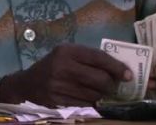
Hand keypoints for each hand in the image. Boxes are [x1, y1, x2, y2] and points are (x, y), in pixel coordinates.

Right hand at [0, 43, 131, 106]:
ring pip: (94, 94)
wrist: (27, 84)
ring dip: (103, 95)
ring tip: (103, 91)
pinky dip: (92, 102)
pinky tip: (91, 97)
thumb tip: (117, 68)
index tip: (128, 75)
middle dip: (112, 84)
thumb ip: (88, 58)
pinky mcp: (59, 100)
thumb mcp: (66, 54)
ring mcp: (60, 85)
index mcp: (67, 51)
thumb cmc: (52, 65)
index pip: (98, 58)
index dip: (116, 67)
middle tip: (115, 85)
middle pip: (99, 79)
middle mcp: (63, 67)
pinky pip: (85, 103)